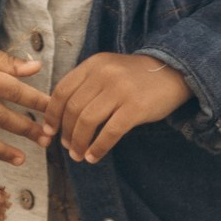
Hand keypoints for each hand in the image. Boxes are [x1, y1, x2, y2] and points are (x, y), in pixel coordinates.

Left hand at [43, 52, 192, 163]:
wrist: (172, 72)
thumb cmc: (134, 77)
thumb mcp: (108, 70)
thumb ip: (87, 84)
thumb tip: (60, 115)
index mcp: (94, 63)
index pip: (62, 89)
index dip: (52, 113)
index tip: (49, 130)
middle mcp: (104, 73)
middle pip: (73, 108)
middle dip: (66, 132)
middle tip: (68, 148)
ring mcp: (120, 89)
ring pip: (87, 121)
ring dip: (79, 143)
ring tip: (79, 155)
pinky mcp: (135, 107)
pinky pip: (110, 132)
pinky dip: (98, 148)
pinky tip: (94, 157)